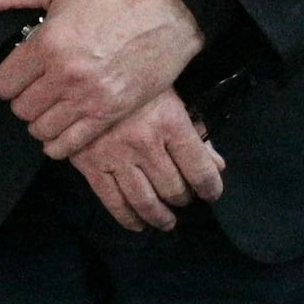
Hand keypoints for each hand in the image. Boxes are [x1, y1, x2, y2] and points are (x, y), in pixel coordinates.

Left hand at [0, 0, 205, 160]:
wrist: (172, 8)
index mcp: (48, 45)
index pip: (2, 85)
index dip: (7, 79)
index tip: (20, 72)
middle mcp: (65, 76)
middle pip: (20, 109)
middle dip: (24, 98)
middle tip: (38, 85)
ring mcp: (90, 98)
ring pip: (41, 129)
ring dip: (42, 119)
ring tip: (53, 103)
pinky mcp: (112, 113)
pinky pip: (69, 145)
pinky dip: (60, 142)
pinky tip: (64, 125)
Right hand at [68, 92, 226, 232]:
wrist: (86, 79)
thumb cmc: (135, 87)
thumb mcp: (173, 100)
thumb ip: (196, 133)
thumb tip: (217, 166)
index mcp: (170, 123)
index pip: (200, 169)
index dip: (211, 187)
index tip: (212, 194)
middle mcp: (145, 144)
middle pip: (174, 188)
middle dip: (183, 199)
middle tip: (184, 199)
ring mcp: (116, 157)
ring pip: (145, 200)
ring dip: (160, 216)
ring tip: (167, 221)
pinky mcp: (91, 166)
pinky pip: (112, 201)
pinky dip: (128, 218)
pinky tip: (138, 224)